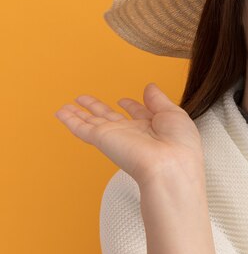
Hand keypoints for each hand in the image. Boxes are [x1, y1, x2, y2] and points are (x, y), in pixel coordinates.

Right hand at [54, 82, 204, 189]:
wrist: (170, 166)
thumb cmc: (180, 144)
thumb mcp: (174, 114)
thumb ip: (159, 100)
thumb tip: (150, 86)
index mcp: (153, 127)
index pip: (138, 115)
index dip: (131, 106)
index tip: (124, 100)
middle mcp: (132, 133)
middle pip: (110, 117)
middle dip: (98, 108)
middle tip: (85, 99)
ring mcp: (116, 136)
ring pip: (92, 122)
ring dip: (79, 113)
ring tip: (67, 106)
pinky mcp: (102, 139)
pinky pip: (82, 128)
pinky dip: (70, 120)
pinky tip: (61, 112)